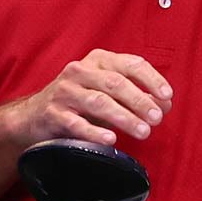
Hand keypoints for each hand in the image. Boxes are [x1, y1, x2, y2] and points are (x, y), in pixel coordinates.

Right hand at [11, 49, 171, 145]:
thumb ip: (136, 95)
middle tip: (157, 118)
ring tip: (143, 131)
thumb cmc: (78, 101)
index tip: (167, 96)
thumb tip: (165, 104)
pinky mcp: (52, 113)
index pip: (130, 63)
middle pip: (115, 83)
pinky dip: (95, 132)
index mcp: (97, 60)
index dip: (151, 79)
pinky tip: (111, 140)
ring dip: (124, 118)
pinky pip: (76, 123)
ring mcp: (64, 92)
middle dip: (139, 101)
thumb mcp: (106, 91)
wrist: (34, 116)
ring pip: (99, 102)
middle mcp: (79, 71)